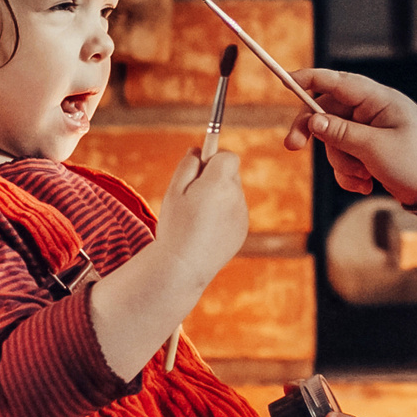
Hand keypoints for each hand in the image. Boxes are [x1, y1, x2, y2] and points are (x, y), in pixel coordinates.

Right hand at [154, 145, 248, 285]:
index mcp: (220, 183)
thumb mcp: (174, 191)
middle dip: (215, 178)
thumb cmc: (176, 226)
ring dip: (218, 197)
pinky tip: (205, 230)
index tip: (199, 167)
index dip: (213, 158)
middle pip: (231, 174)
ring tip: (197, 217)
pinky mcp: (242, 230)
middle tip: (193, 194)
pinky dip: (222, 215)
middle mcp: (236, 197)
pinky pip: (234, 212)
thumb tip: (198, 150)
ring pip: (232, 194)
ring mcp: (242, 215)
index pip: (228, 156)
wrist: (184, 266)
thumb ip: (188, 166)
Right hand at [281, 69, 416, 204]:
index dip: (310, 79)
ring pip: (335, 141)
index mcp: (379, 100)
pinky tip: (366, 185)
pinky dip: (350, 174)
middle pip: (328, 113)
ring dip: (341, 162)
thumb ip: (341, 133)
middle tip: (293, 147)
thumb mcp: (375, 148)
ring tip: (363, 177)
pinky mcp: (372, 153)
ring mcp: (373, 133)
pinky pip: (346, 158)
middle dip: (314, 133)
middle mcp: (374, 112)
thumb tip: (313, 120)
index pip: (338, 82)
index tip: (285, 81)